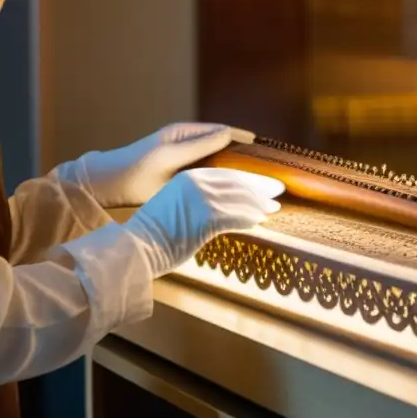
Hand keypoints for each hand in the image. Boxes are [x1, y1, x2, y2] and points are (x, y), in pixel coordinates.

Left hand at [77, 123, 254, 208]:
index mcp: (185, 133)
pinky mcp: (181, 172)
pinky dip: (222, 176)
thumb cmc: (136, 170)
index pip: (225, 132)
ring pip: (218, 160)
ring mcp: (184, 157)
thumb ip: (199, 146)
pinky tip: (232, 189)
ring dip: (235, 168)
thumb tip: (229, 134)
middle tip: (270, 169)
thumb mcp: (169, 157)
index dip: (246, 140)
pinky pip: (208, 170)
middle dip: (246, 155)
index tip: (268, 149)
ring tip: (257, 180)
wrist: (110, 184)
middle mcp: (187, 142)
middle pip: (225, 145)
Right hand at [123, 168, 281, 277]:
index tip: (265, 182)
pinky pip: (235, 217)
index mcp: (189, 176)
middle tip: (278, 192)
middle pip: (238, 182)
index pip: (228, 173)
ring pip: (240, 199)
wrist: (138, 244)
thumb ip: (197, 201)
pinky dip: (248, 219)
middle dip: (261, 187)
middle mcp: (196, 183)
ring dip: (259, 205)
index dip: (249, 178)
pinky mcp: (205, 218)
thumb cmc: (155, 231)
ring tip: (273, 209)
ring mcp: (202, 200)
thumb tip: (221, 208)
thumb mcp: (176, 204)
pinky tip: (258, 222)